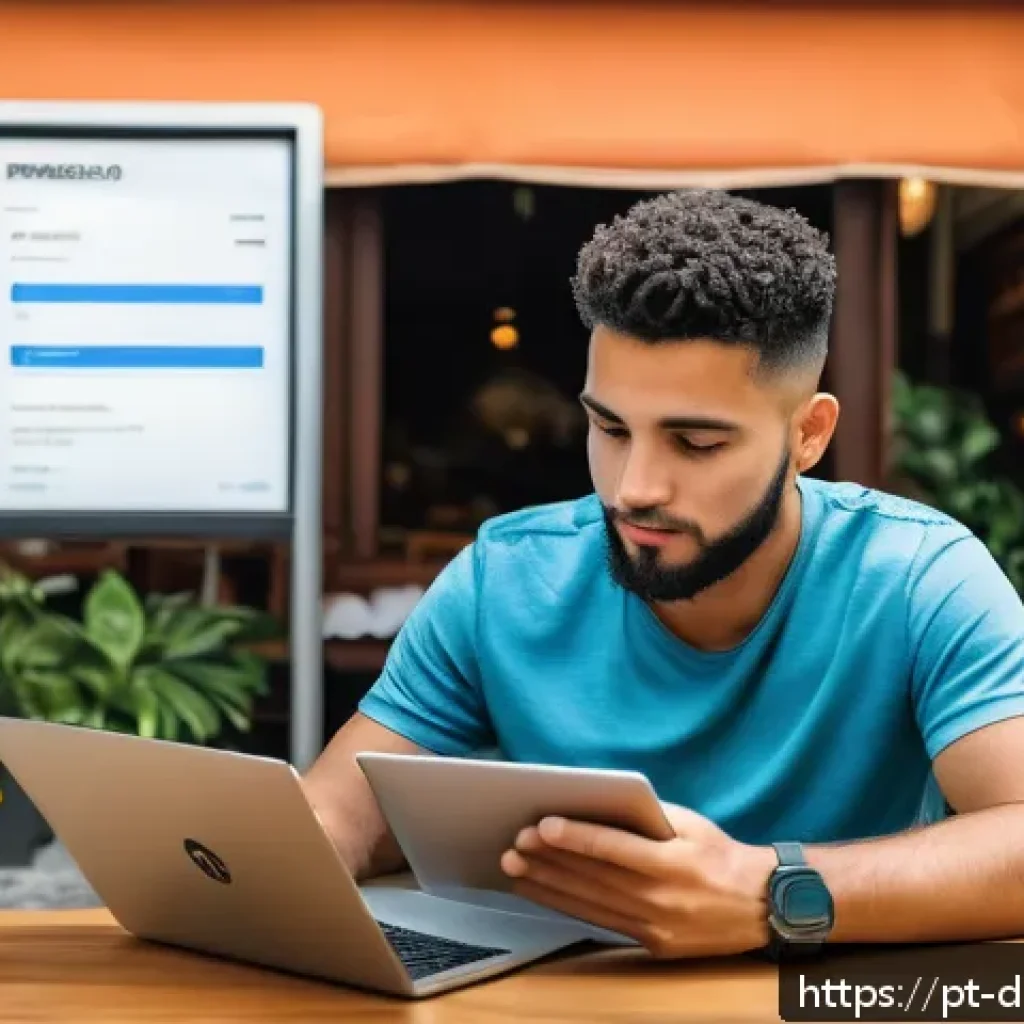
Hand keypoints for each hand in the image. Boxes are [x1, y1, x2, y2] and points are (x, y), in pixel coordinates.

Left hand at [500, 803, 776, 958]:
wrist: (761, 907)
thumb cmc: (721, 854)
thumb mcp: (690, 824)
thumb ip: (646, 816)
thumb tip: (598, 805)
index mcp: (675, 863)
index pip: (615, 848)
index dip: (576, 837)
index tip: (542, 825)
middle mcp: (662, 898)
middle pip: (595, 878)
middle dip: (549, 861)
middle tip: (514, 845)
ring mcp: (655, 926)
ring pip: (590, 904)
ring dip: (548, 885)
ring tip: (516, 869)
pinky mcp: (650, 943)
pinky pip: (599, 922)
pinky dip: (566, 906)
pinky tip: (543, 892)